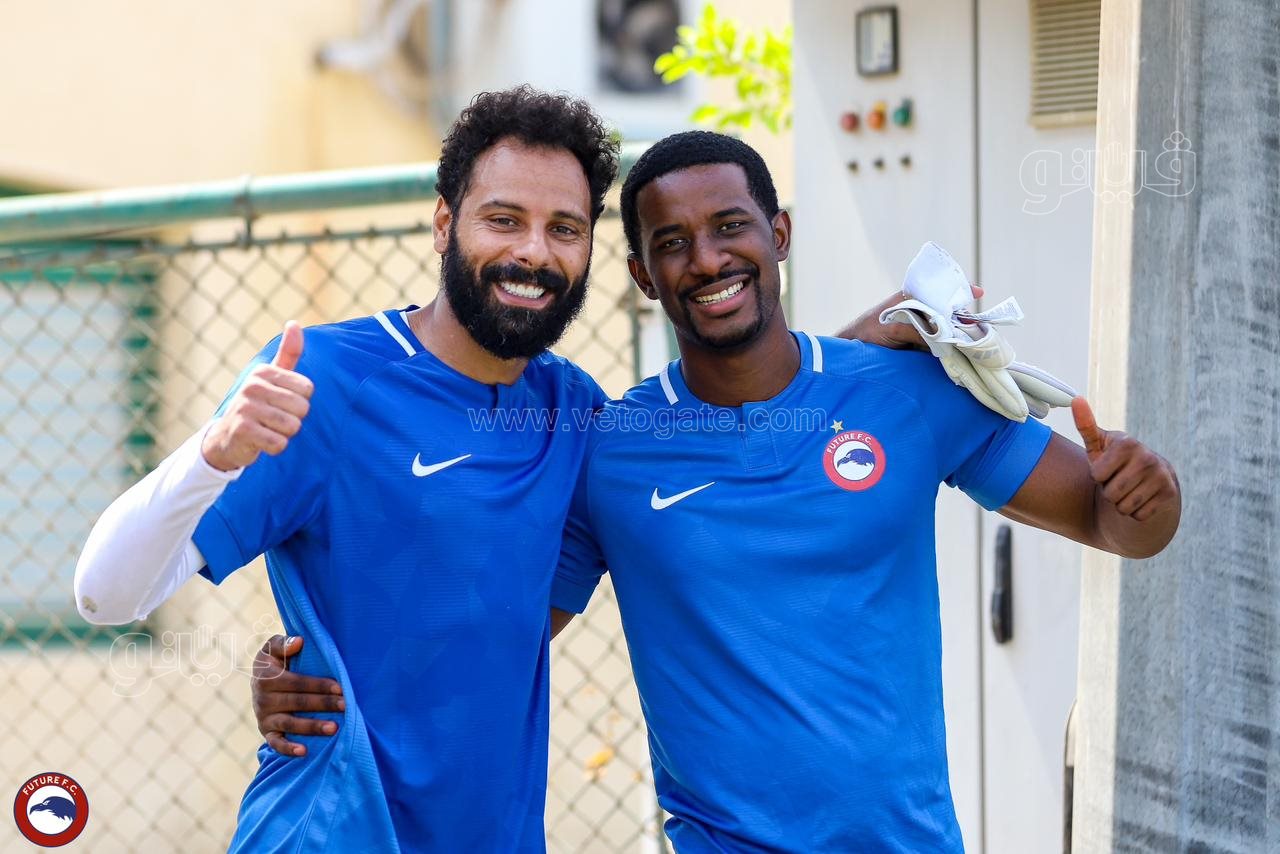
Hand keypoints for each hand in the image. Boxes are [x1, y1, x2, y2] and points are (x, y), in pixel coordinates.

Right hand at [202, 322, 313, 471]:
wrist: (227, 438)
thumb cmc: (258, 405)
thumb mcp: (272, 378)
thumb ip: (288, 354)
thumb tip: (294, 323)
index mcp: (263, 372)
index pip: (308, 389)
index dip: (300, 402)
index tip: (282, 403)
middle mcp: (253, 386)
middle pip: (302, 408)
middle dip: (295, 419)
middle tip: (275, 420)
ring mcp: (245, 408)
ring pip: (292, 426)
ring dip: (285, 434)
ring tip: (268, 429)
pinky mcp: (242, 431)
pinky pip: (279, 443)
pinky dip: (276, 447)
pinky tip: (262, 441)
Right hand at [251, 634, 344, 756]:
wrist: (260, 682)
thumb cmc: (276, 662)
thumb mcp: (273, 648)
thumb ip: (283, 643)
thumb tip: (298, 642)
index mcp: (266, 676)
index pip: (296, 682)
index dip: (318, 685)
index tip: (340, 687)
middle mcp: (263, 698)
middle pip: (297, 702)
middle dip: (323, 704)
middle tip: (345, 706)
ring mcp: (264, 716)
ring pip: (290, 723)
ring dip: (312, 727)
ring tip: (334, 728)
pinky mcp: (266, 731)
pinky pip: (275, 742)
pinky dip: (288, 748)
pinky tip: (304, 751)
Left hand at [839, 284, 983, 349]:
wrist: (850, 354)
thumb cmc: (867, 333)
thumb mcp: (892, 329)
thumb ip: (916, 330)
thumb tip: (942, 336)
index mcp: (909, 298)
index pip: (939, 289)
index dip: (959, 290)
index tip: (977, 292)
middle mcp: (917, 310)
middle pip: (946, 309)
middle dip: (962, 316)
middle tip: (977, 325)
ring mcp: (919, 327)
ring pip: (944, 327)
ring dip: (958, 333)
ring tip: (974, 338)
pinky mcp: (918, 344)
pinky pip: (938, 342)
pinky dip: (948, 346)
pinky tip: (959, 350)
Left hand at [1072, 397, 1178, 522]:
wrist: (1148, 478)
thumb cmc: (1115, 461)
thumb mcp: (1099, 445)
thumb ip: (1085, 425)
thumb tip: (1076, 399)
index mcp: (1127, 443)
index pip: (1097, 475)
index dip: (1098, 476)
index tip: (1108, 467)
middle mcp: (1148, 457)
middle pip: (1111, 494)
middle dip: (1109, 492)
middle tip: (1119, 480)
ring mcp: (1161, 475)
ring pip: (1124, 507)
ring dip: (1122, 504)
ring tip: (1129, 489)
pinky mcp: (1170, 493)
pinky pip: (1138, 515)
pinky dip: (1136, 512)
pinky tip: (1141, 498)